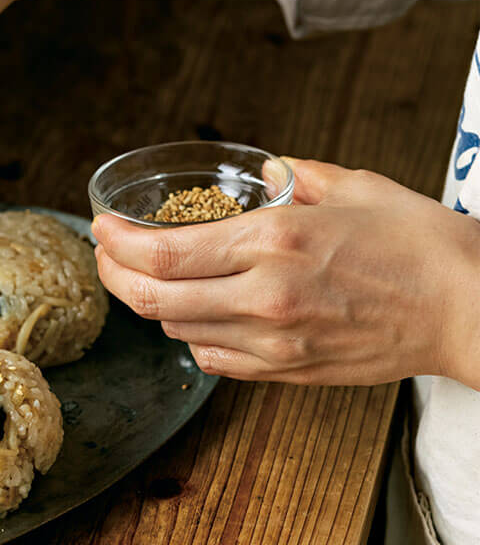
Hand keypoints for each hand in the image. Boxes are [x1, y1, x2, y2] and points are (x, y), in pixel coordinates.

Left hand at [93, 159, 479, 386]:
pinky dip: (189, 335)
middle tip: (105, 256)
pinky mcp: (285, 372)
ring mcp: (272, 342)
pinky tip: (195, 313)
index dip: (115, 243)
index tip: (100, 228)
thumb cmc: (421, 245)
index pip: (162, 252)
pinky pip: (212, 359)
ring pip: (176, 330)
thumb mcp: (356, 188)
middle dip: (114, 276)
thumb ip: (296, 177)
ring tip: (145, 278)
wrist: (471, 310)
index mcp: (275, 243)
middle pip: (152, 298)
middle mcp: (263, 297)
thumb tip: (261, 172)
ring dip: (151, 304)